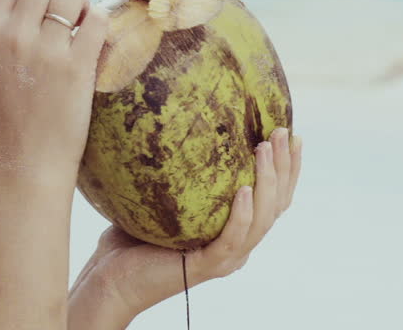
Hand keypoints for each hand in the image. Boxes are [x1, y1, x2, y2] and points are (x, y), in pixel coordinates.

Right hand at [0, 0, 108, 182]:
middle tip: (70, 8)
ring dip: (83, 2)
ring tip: (82, 26)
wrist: (25, 164)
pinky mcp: (76, 68)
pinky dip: (100, 22)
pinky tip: (94, 42)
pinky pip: (98, 19)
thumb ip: (5, 27)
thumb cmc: (11, 115)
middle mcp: (12, 35)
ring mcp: (45, 51)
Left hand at [69, 128, 302, 324]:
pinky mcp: (207, 267)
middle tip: (282, 132)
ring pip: (262, 220)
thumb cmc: (132, 237)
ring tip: (264, 149)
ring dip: (268, 183)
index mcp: (235, 232)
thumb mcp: (165, 198)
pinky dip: (242, 214)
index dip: (287, 170)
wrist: (111, 280)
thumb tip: (181, 123)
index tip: (291, 135)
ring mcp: (225, 259)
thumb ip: (183, 173)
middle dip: (284, 167)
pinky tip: (244, 189)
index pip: (273, 200)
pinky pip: (232, 239)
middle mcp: (238, 247)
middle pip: (275, 206)